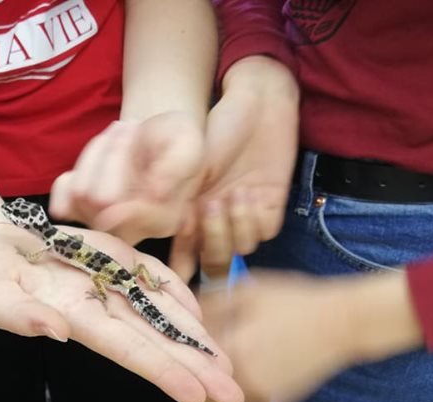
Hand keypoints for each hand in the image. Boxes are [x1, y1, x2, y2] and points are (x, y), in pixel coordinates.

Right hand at [0, 224, 243, 401]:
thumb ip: (17, 315)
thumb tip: (56, 330)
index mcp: (78, 319)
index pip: (127, 349)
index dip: (162, 370)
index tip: (196, 396)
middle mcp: (103, 307)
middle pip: (157, 340)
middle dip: (196, 368)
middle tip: (233, 395)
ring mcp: (113, 282)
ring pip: (164, 313)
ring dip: (196, 338)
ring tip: (229, 365)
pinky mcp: (116, 258)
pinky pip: (155, 278)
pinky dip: (181, 294)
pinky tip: (202, 314)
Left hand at [50, 112, 205, 242]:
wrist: (155, 138)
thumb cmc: (174, 140)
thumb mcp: (188, 143)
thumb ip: (177, 166)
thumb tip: (155, 193)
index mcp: (163, 220)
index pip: (131, 211)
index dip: (122, 166)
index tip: (132, 126)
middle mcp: (130, 231)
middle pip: (99, 199)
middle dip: (112, 153)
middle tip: (129, 127)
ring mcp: (101, 224)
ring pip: (80, 192)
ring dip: (97, 152)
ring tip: (118, 134)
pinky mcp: (79, 213)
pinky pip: (61, 197)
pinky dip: (75, 170)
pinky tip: (97, 160)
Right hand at [171, 57, 299, 281]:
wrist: (256, 104)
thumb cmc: (215, 129)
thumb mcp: (189, 167)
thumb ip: (177, 203)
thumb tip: (164, 231)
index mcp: (188, 217)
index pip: (181, 259)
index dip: (179, 266)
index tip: (180, 249)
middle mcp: (214, 224)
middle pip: (213, 263)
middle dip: (211, 243)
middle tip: (209, 206)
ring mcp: (241, 219)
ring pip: (236, 251)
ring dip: (231, 226)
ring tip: (230, 193)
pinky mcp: (269, 211)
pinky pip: (260, 234)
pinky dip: (251, 219)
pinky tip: (248, 192)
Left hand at [201, 271, 420, 401]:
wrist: (344, 324)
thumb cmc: (296, 301)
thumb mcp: (247, 292)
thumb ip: (208, 304)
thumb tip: (179, 311)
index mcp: (234, 347)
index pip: (190, 350)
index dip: (185, 339)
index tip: (185, 331)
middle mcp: (244, 377)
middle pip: (203, 373)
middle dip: (200, 358)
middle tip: (210, 341)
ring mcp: (259, 394)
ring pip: (220, 389)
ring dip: (218, 376)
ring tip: (235, 352)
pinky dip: (238, 389)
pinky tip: (247, 367)